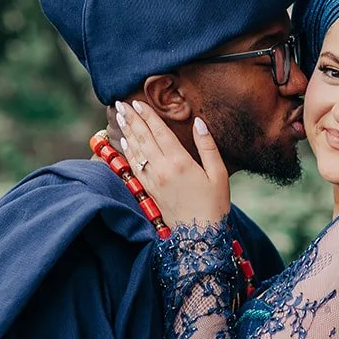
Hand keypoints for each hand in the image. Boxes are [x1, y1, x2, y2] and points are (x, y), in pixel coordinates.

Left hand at [116, 100, 229, 226]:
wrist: (199, 236)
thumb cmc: (214, 204)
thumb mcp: (219, 174)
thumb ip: (208, 146)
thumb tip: (199, 123)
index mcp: (180, 162)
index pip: (160, 132)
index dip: (148, 116)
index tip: (138, 102)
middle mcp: (162, 170)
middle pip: (143, 138)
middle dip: (132, 119)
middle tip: (121, 104)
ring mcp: (153, 181)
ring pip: (136, 151)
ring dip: (127, 132)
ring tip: (120, 116)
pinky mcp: (149, 190)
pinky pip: (135, 166)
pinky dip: (129, 152)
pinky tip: (125, 142)